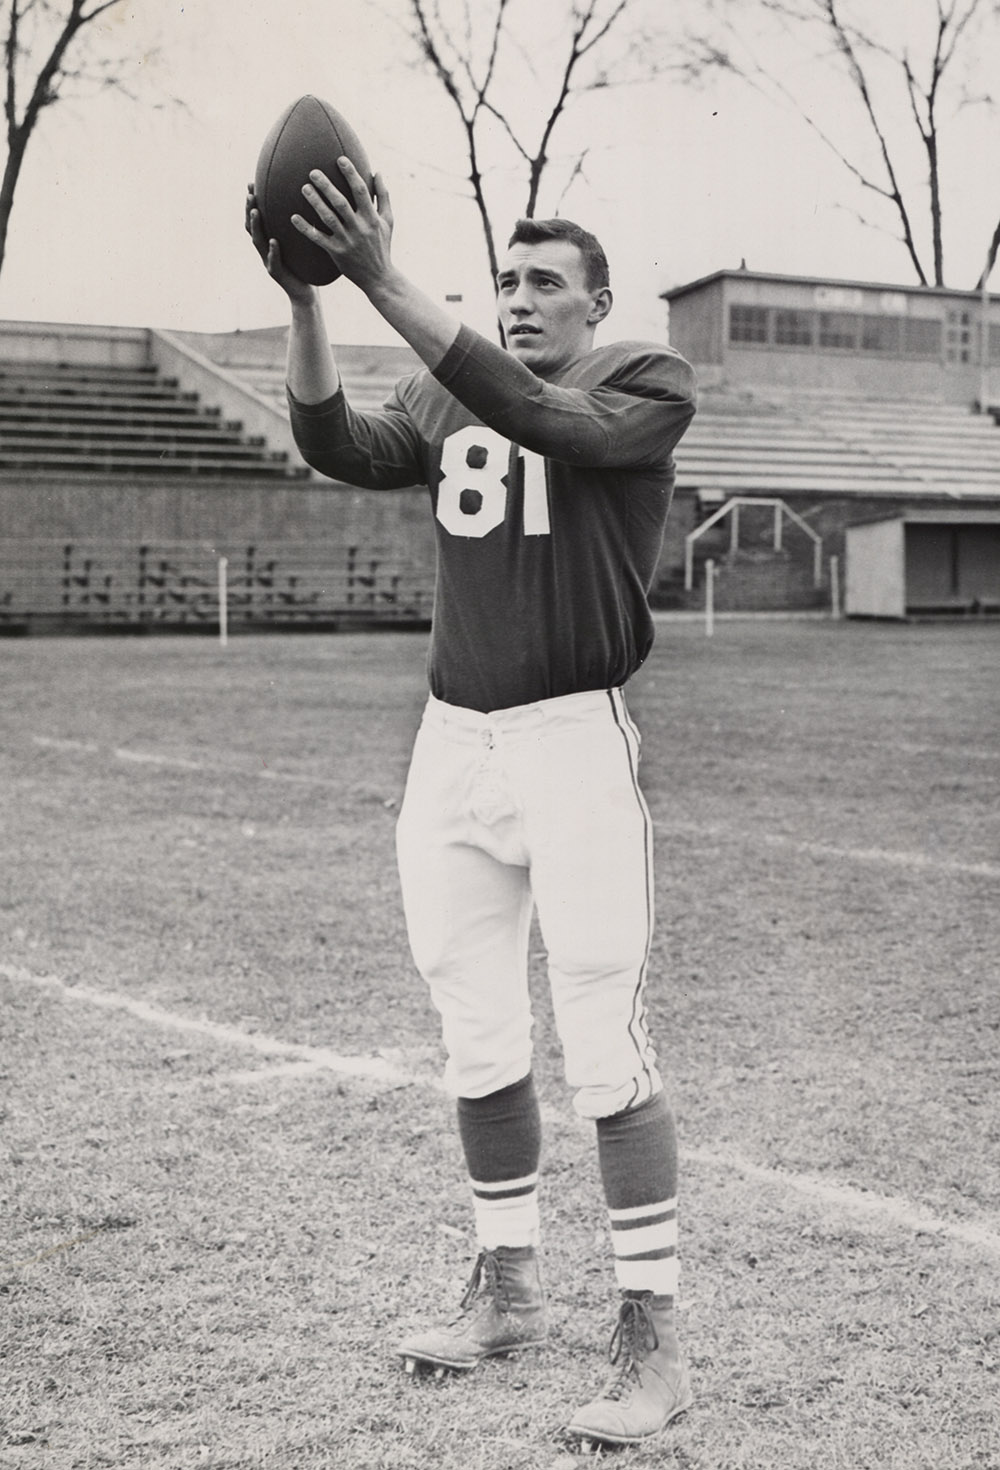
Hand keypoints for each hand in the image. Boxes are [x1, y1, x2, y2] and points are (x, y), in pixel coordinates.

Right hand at [244, 185, 316, 304]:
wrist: (305, 292)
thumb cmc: (305, 265)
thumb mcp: (301, 241)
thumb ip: (300, 223)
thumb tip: (310, 197)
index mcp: (269, 238)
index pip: (257, 217)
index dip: (252, 201)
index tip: (251, 183)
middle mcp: (265, 248)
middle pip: (251, 226)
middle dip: (249, 209)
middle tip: (250, 193)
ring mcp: (268, 261)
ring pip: (258, 241)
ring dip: (256, 225)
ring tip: (255, 211)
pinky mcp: (276, 274)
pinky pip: (273, 261)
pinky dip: (273, 251)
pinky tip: (274, 241)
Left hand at [292, 159, 393, 294]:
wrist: (379, 278)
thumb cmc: (382, 246)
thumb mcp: (388, 221)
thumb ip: (383, 196)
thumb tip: (377, 172)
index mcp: (372, 218)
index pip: (360, 191)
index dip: (351, 174)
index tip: (340, 159)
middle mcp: (359, 228)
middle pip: (340, 202)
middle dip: (326, 186)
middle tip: (312, 172)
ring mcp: (347, 241)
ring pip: (328, 218)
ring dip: (315, 202)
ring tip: (304, 188)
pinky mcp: (337, 253)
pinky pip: (318, 239)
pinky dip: (306, 228)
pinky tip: (293, 217)